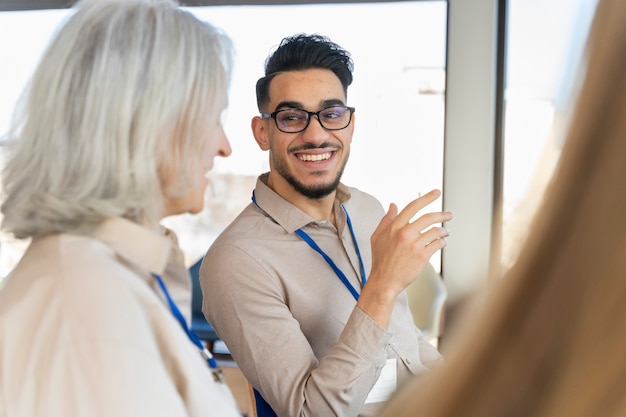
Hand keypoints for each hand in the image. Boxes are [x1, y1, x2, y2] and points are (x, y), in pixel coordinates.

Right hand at [357, 189, 452, 326]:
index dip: (426, 198)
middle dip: (442, 214)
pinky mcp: (422, 256)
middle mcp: (404, 233)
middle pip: (428, 218)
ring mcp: (414, 245)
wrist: (384, 281)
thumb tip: (393, 205)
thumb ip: (386, 219)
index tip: (436, 192)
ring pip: (436, 231)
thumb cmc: (380, 260)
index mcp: (394, 227)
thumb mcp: (377, 237)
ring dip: (444, 230)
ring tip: (446, 232)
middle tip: (449, 214)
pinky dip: (442, 242)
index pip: (413, 207)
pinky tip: (442, 242)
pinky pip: (437, 244)